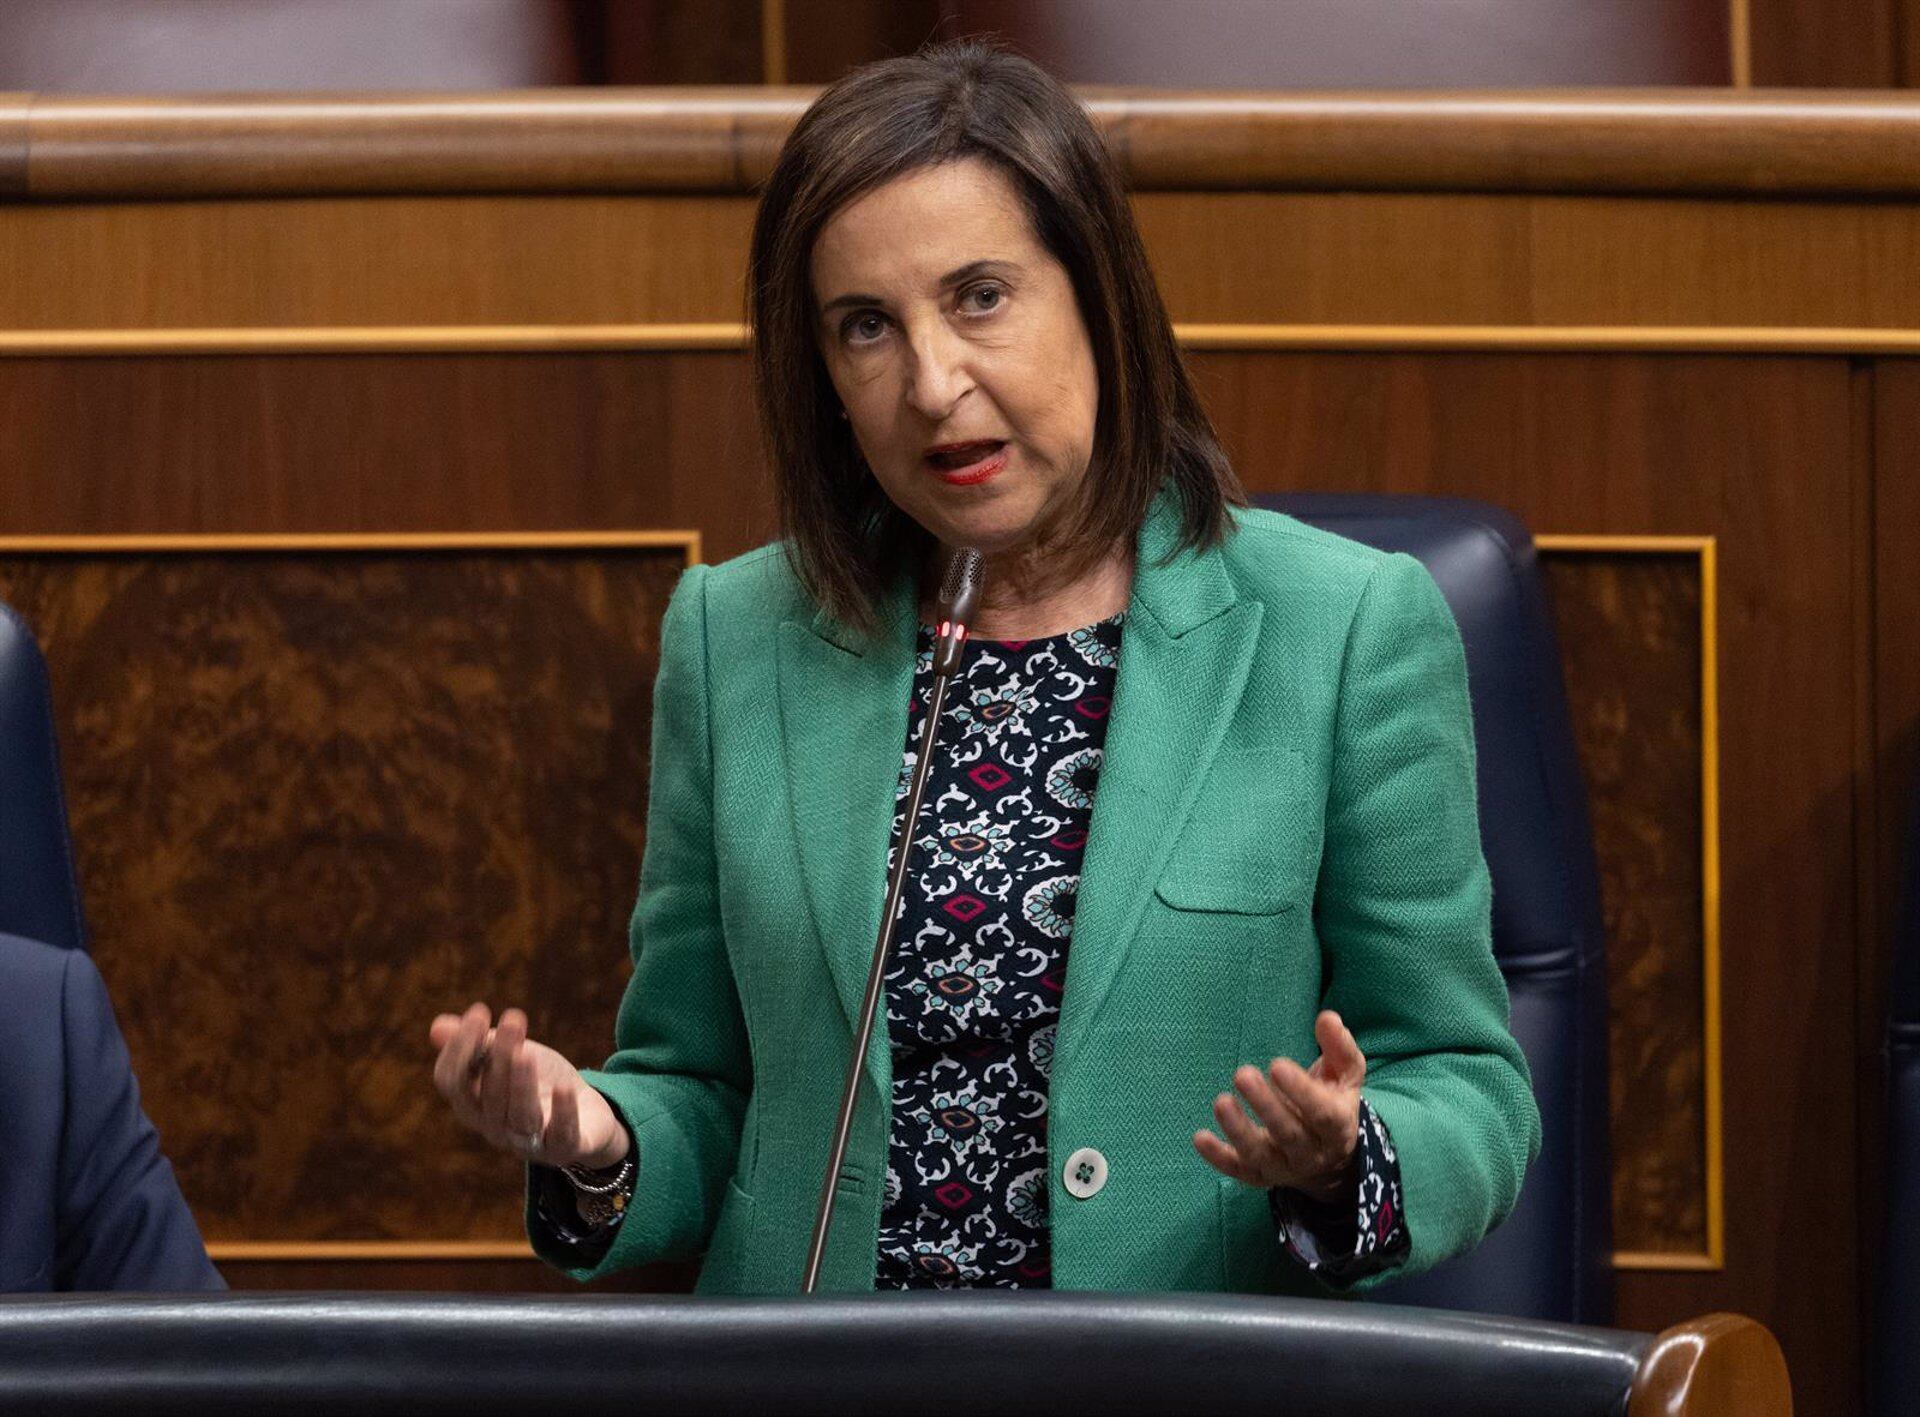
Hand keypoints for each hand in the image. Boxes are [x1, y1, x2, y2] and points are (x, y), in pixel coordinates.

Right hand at [429, 1002, 626, 1169]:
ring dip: (522, 1085)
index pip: (452, 1082)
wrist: (585, 1113)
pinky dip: (563, 1113)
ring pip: (520, 1117)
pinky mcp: (564, 1148)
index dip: (460, 1048)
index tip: (480, 1011)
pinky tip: (564, 1087)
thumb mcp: (509, 1056)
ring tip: (526, 1053)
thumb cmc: (536, 1081)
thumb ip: (477, 1044)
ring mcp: (528, 1144)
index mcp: (472, 1106)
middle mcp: (494, 1129)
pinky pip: (561, 1136)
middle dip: (499, 1057)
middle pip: (489, 1097)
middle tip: (513, 1021)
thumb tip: (439, 1026)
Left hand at [1193, 1009, 1365, 1203]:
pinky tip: (1200, 1137)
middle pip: (1289, 1134)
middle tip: (1242, 1074)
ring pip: (1261, 1155)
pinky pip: (1239, 1171)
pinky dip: (1219, 1158)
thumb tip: (1328, 1018)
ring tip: (1220, 1101)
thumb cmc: (1333, 1101)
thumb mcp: (1345, 1075)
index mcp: (1337, 1126)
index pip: (1322, 1114)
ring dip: (1238, 1131)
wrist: (1330, 1157)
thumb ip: (1338, 1047)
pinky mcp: (1260, 1177)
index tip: (1277, 1065)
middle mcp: (1312, 1152)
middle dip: (1265, 1106)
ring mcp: (1285, 1168)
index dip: (1301, 1092)